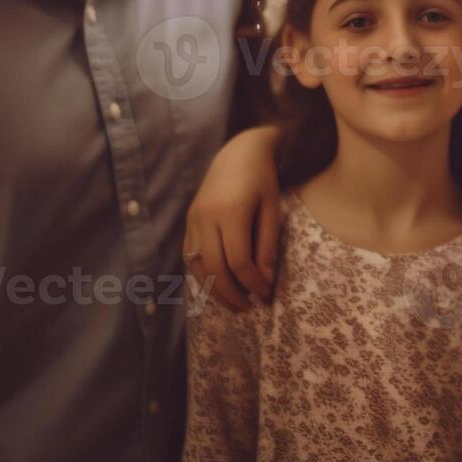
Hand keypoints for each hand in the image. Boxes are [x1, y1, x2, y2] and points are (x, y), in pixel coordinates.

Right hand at [182, 126, 282, 309]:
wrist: (238, 152)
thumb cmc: (262, 180)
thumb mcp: (272, 211)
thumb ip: (267, 246)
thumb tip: (265, 282)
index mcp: (231, 212)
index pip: (238, 261)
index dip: (252, 283)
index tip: (265, 295)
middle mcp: (207, 217)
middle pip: (213, 268)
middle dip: (230, 294)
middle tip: (247, 308)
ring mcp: (193, 219)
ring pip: (196, 265)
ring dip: (213, 289)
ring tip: (232, 303)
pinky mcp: (188, 220)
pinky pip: (189, 255)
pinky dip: (202, 274)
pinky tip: (217, 283)